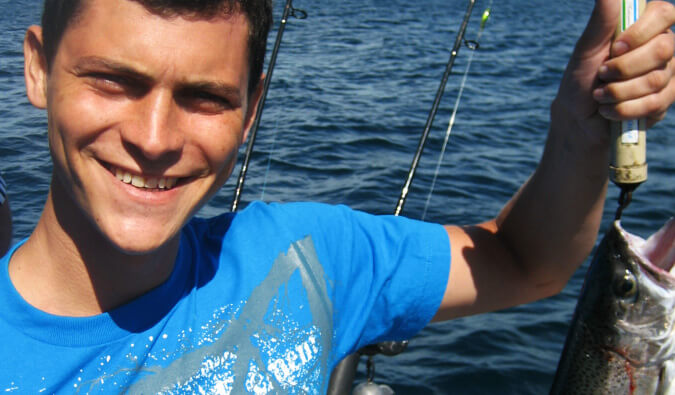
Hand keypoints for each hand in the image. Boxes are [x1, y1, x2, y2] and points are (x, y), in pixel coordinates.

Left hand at [553, 0, 674, 143]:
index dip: (642, 31)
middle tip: (602, 75)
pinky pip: (654, 104)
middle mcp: (663, 47)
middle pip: (663, 49)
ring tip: (600, 95)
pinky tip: (608, 110)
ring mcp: (668, 74)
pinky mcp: (665, 101)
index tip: (616, 48)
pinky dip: (623, 109)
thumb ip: (601, 21)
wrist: (578, 117)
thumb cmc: (582, 79)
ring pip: (656, 79)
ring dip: (618, 92)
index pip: (664, 13)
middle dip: (624, 68)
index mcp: (645, 28)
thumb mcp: (586, 50)